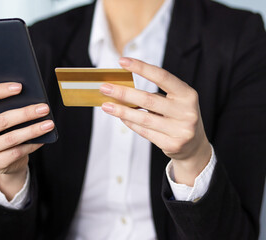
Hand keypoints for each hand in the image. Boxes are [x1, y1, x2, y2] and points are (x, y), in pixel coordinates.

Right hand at [0, 82, 54, 198]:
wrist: (2, 162)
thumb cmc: (4, 133)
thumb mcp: (1, 119)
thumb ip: (8, 108)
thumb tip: (33, 99)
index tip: (20, 87)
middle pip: (2, 120)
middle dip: (26, 113)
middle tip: (44, 108)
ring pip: (11, 138)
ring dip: (33, 130)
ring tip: (49, 124)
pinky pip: (15, 153)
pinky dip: (31, 146)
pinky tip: (43, 140)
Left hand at [100, 57, 210, 185]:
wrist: (194, 146)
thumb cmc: (178, 116)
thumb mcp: (175, 101)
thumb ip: (155, 95)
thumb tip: (122, 89)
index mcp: (188, 94)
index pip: (162, 76)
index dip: (141, 67)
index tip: (122, 60)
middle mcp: (186, 111)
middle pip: (148, 99)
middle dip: (123, 93)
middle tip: (104, 88)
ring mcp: (180, 130)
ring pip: (143, 118)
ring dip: (121, 111)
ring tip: (106, 105)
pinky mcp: (172, 145)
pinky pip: (144, 132)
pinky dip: (130, 123)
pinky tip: (121, 117)